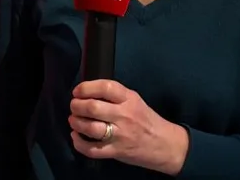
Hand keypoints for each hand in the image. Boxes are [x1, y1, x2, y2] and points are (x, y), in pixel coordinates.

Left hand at [68, 80, 188, 175]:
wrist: (165, 144)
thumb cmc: (146, 120)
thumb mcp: (135, 100)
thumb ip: (115, 96)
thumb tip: (88, 92)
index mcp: (129, 99)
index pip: (105, 87)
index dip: (86, 87)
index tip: (77, 91)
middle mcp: (124, 115)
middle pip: (93, 107)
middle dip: (77, 106)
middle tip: (74, 106)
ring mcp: (120, 135)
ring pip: (90, 128)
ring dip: (76, 123)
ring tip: (74, 120)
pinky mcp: (116, 151)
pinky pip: (92, 149)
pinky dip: (79, 143)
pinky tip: (76, 137)